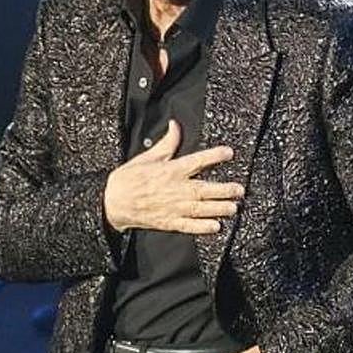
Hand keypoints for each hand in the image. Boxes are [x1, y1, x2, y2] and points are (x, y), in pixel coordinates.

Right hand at [103, 120, 242, 234]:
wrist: (112, 202)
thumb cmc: (128, 179)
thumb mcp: (147, 157)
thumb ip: (166, 143)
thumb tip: (175, 125)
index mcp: (170, 170)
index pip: (196, 161)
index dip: (214, 156)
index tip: (229, 153)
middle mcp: (175, 189)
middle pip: (204, 189)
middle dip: (224, 189)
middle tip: (239, 189)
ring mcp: (173, 207)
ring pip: (201, 208)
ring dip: (218, 208)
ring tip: (233, 207)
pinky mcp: (169, 222)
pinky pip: (189, 226)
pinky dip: (202, 227)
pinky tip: (215, 227)